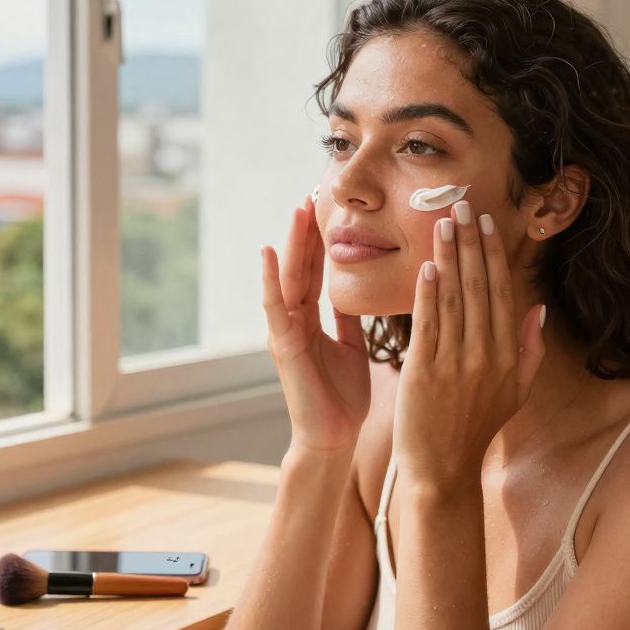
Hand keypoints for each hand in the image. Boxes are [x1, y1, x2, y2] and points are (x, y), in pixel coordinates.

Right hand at [261, 194, 370, 451]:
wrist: (333, 438)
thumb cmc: (342, 398)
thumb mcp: (352, 348)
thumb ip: (349, 319)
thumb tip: (358, 292)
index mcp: (311, 319)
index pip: (316, 269)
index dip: (321, 238)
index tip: (330, 205)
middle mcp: (293, 320)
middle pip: (301, 265)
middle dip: (307, 229)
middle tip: (314, 190)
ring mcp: (284, 331)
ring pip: (288, 277)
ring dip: (292, 242)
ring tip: (298, 208)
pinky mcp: (282, 345)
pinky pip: (275, 307)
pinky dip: (271, 279)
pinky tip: (270, 252)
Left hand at [392, 200, 546, 486]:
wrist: (443, 471)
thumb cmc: (475, 430)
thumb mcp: (516, 393)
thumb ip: (530, 350)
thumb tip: (539, 308)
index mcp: (508, 357)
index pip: (502, 293)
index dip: (494, 255)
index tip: (486, 223)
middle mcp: (486, 356)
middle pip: (479, 288)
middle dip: (471, 243)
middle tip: (461, 206)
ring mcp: (456, 364)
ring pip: (454, 299)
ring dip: (448, 257)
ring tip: (441, 224)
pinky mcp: (424, 373)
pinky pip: (428, 325)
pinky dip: (428, 294)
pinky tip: (426, 267)